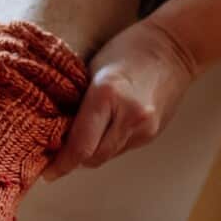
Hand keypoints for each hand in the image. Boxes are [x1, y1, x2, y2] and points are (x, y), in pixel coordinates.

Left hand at [43, 23, 197, 180]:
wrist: (174, 48)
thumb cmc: (127, 49)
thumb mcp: (92, 69)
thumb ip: (76, 102)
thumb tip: (54, 134)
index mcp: (106, 94)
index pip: (80, 145)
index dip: (61, 164)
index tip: (46, 172)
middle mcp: (129, 116)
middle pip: (93, 158)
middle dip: (72, 161)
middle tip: (54, 156)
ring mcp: (145, 128)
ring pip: (107, 156)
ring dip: (89, 154)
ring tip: (75, 142)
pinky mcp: (152, 133)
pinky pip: (121, 148)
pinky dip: (106, 145)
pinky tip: (100, 131)